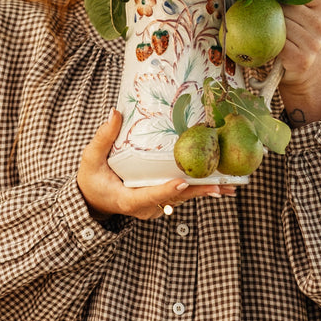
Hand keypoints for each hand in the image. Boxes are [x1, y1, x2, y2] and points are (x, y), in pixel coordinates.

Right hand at [77, 111, 236, 222]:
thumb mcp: (91, 159)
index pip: (149, 196)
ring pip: (183, 199)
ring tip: (230, 186)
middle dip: (198, 191)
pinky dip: (200, 189)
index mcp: (127, 200)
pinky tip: (220, 184)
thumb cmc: (91, 179)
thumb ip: (103, 138)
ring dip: (205, 191)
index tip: (183, 182)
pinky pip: (182, 195)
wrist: (93, 200)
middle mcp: (145, 207)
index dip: (167, 190)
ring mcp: (154, 206)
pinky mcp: (161, 201)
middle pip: (175, 199)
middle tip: (221, 185)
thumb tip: (115, 112)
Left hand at [278, 0, 320, 122]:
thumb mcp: (304, 12)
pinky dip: (271, 44)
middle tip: (272, 20)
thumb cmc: (300, 35)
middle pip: (285, 7)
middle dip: (273, 11)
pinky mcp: (301, 58)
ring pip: (279, 25)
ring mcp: (313, 43)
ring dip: (271, 29)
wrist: (308, 72)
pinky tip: (275, 47)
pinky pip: (276, 43)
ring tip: (275, 34)